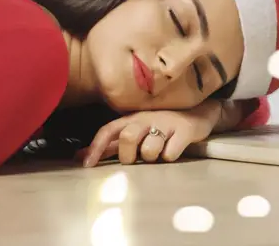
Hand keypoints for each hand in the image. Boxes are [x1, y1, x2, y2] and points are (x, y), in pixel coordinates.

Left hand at [80, 102, 220, 166]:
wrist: (197, 113)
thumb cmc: (161, 125)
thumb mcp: (135, 130)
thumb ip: (111, 144)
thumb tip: (81, 157)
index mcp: (131, 118)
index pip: (108, 130)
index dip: (96, 147)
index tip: (88, 166)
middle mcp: (146, 118)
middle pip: (128, 138)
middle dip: (128, 155)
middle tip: (137, 159)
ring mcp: (166, 124)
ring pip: (150, 148)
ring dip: (152, 157)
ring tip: (158, 153)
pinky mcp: (184, 131)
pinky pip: (170, 153)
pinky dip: (170, 156)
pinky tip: (173, 150)